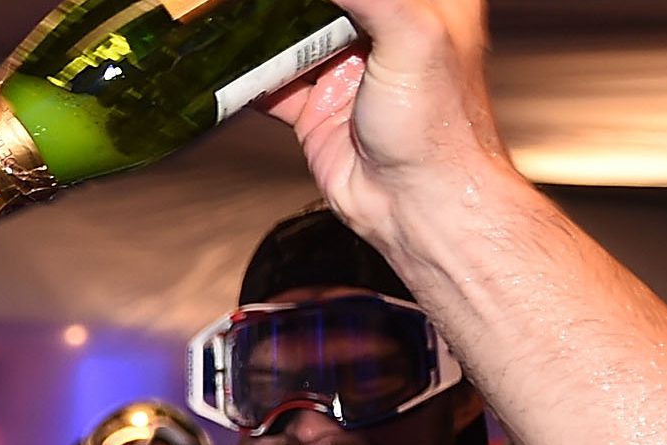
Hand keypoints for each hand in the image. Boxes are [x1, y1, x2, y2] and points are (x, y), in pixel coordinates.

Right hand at [259, 0, 513, 263]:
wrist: (417, 203)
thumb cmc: (439, 128)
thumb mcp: (413, 35)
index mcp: (428, 5)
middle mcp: (387, 34)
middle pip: (330, 6)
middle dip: (293, 6)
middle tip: (256, 2)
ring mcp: (349, 72)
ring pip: (296, 39)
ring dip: (265, 34)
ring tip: (233, 19)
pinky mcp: (319, 109)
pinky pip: (273, 86)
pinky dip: (247, 80)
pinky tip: (227, 67)